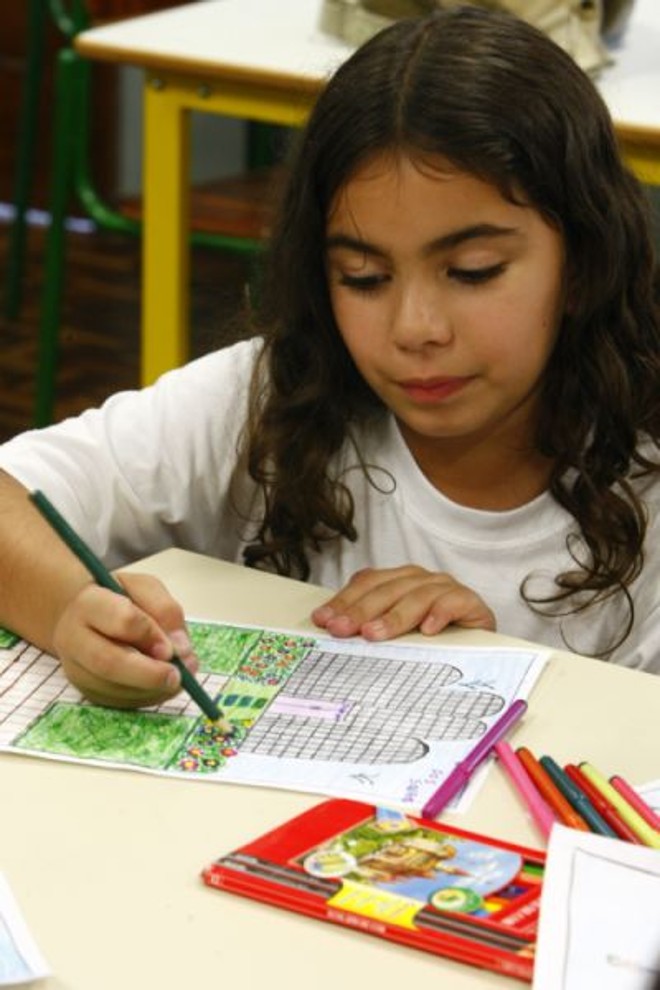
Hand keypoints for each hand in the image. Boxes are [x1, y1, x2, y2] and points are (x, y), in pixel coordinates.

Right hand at [52, 572, 198, 707]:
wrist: (85, 614)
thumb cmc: (119, 597)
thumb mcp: (145, 589)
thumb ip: (165, 611)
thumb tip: (181, 651)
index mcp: (88, 604)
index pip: (122, 620)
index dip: (151, 636)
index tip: (171, 647)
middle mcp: (73, 638)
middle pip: (108, 663)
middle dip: (149, 674)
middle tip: (177, 677)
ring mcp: (75, 668)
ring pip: (113, 688)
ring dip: (151, 689)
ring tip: (175, 679)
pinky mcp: (85, 690)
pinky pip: (117, 702)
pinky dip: (146, 697)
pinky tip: (161, 686)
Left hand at [311, 565, 495, 640]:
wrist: (482, 645)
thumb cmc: (432, 639)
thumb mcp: (397, 634)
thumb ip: (371, 626)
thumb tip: (333, 632)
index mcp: (399, 580)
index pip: (366, 583)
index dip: (343, 600)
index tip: (322, 620)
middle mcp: (421, 579)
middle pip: (386, 589)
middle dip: (360, 610)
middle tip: (341, 629)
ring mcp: (446, 588)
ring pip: (416, 596)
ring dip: (393, 616)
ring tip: (374, 634)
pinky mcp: (470, 602)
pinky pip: (453, 603)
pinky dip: (440, 614)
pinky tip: (428, 630)